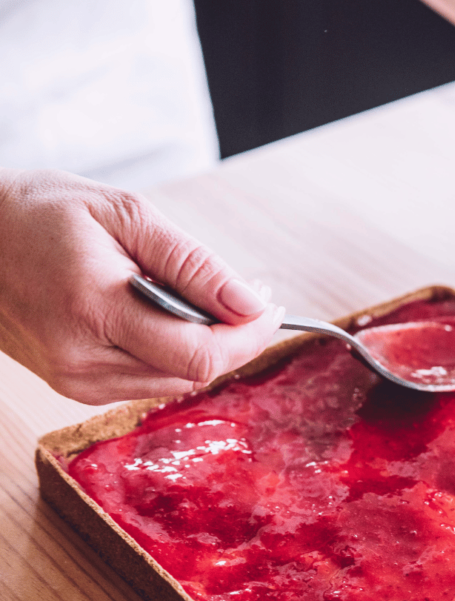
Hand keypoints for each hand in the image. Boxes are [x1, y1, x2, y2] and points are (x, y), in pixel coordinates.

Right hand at [0, 168, 283, 403]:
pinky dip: (173, 353)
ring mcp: (76, 381)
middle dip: (233, 339)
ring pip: (177, 381)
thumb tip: (251, 304)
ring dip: (205, 346)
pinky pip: (150, 381)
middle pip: (194, 373)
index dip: (247, 336)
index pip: (199, 352)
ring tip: (201, 299)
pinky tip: (167, 318)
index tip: (270, 307)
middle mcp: (83, 359)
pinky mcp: (75, 387)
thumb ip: (193, 265)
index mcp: (94, 307)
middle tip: (245, 296)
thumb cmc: (37, 214)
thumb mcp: (124, 215)